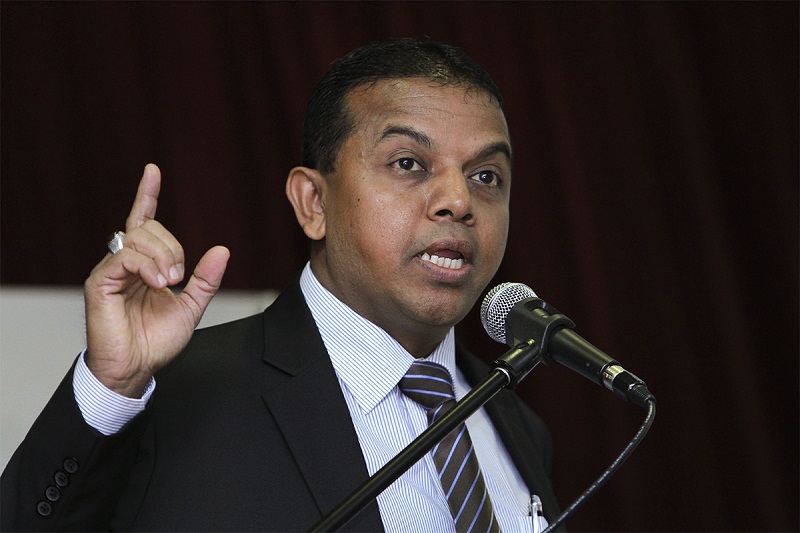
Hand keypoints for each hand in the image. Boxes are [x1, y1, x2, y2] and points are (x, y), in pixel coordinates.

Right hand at [84, 164, 228, 397]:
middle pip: (150, 227)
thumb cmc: (157, 340)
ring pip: (139, 237)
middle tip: (179, 277)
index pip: (143, 220)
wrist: (137, 368)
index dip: (147, 194)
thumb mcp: (191, 307)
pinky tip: (157, 283)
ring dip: (164, 256)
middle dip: (173, 247)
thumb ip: (206, 279)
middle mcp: (125, 262)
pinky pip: (125, 256)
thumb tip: (222, 250)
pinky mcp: (100, 282)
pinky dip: (147, 266)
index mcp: (145, 264)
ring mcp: (111, 270)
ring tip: (170, 283)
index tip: (153, 170)